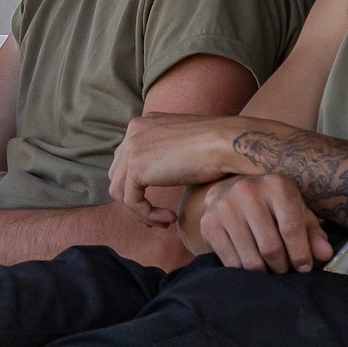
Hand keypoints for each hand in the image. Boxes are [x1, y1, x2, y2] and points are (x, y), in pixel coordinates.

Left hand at [109, 115, 243, 210]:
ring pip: (120, 191)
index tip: (160, 203)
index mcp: (144, 124)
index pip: (126, 161)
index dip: (139, 187)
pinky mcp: (137, 166)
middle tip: (158, 218)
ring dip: (142, 212)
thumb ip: (165, 155)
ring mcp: (132, 147)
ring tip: (165, 222)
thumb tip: (157, 176)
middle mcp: (134, 131)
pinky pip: (131, 201)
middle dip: (136, 201)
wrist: (228, 144)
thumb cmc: (217, 147)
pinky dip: (148, 215)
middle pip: (119, 175)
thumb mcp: (184, 146)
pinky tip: (170, 219)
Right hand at [195, 174, 331, 272]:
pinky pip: (231, 262)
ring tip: (270, 269)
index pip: (291, 228)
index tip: (304, 267)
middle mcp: (247, 191)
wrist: (229, 190)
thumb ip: (313, 233)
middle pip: (270, 247)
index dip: (301, 254)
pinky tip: (250, 266)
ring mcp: (224, 207)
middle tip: (285, 270)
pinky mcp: (208, 223)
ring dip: (264, 273)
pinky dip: (244, 272)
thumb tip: (325, 254)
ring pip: (250, 259)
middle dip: (282, 267)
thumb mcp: (296, 211)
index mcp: (276, 185)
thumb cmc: (271, 205)